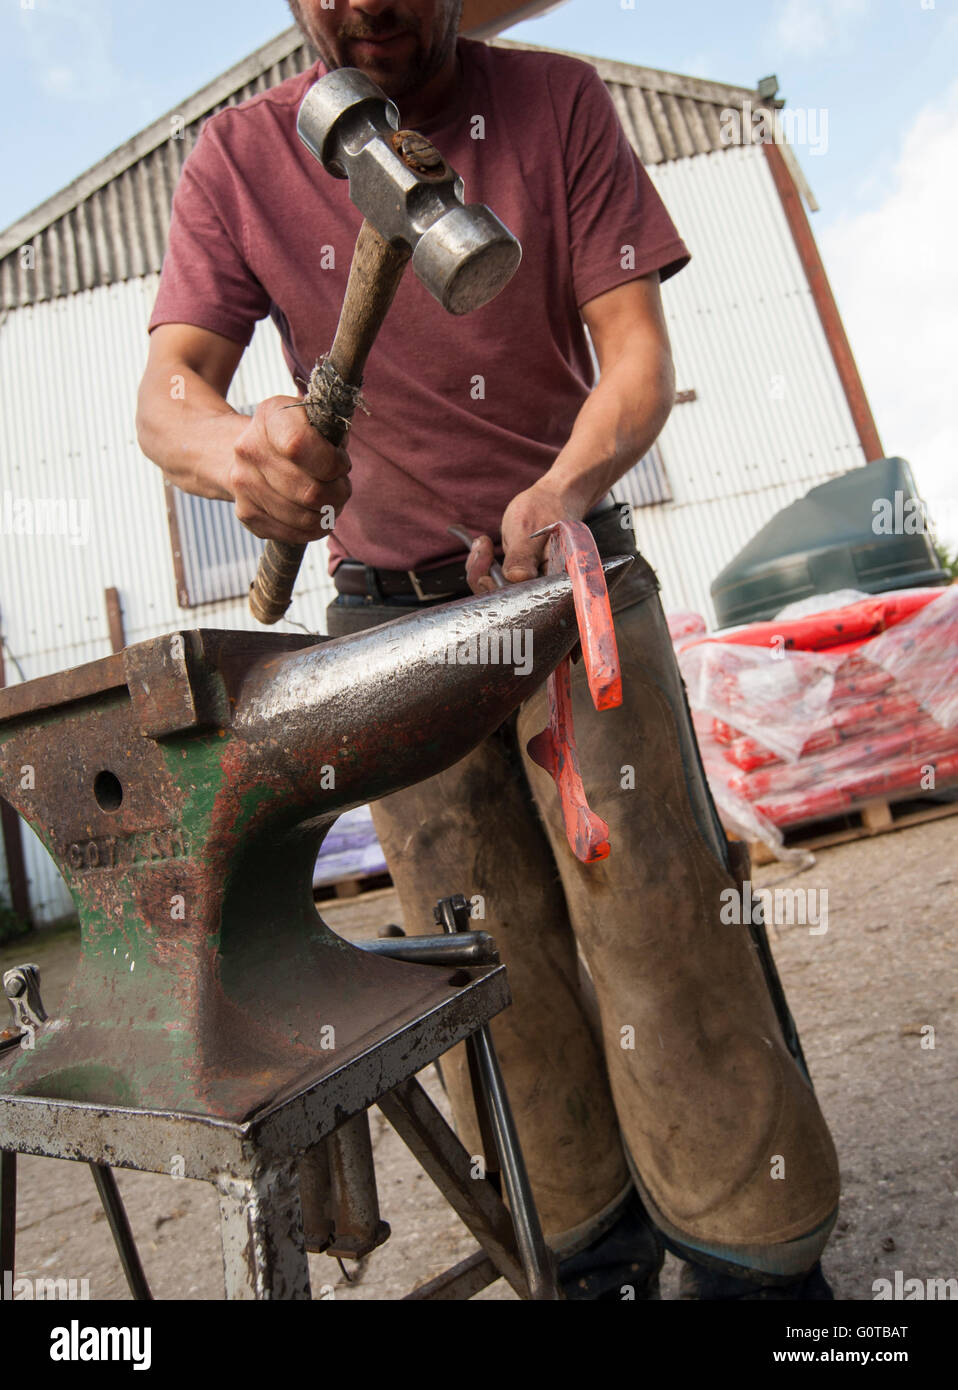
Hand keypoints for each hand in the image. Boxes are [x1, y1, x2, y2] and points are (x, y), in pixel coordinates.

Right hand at [229, 396, 351, 542]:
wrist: (251, 452)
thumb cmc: (298, 435)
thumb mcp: (315, 419)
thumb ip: (332, 433)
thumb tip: (341, 463)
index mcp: (270, 417)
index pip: (299, 446)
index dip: (332, 463)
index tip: (341, 464)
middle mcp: (249, 449)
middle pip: (309, 491)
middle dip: (338, 493)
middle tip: (342, 487)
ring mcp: (243, 484)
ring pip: (304, 518)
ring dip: (328, 513)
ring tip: (331, 501)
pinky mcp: (247, 513)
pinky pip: (292, 534)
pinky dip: (314, 529)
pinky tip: (317, 515)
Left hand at [465, 479, 588, 594]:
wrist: (552, 498)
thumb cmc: (546, 509)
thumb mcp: (531, 529)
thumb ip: (523, 556)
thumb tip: (518, 578)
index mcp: (554, 583)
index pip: (524, 602)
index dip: (500, 594)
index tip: (485, 576)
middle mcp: (542, 589)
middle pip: (506, 601)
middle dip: (485, 577)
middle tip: (482, 547)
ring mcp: (528, 584)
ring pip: (495, 591)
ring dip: (480, 568)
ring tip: (483, 542)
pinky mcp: (517, 576)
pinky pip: (494, 580)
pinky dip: (482, 565)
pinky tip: (483, 546)